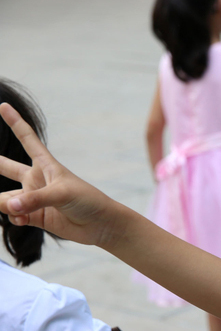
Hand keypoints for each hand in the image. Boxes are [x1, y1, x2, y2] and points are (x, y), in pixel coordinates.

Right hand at [0, 104, 119, 246]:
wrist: (101, 225)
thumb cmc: (88, 201)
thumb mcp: (62, 194)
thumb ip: (33, 200)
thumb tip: (8, 206)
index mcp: (46, 165)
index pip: (28, 139)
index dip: (15, 122)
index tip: (4, 105)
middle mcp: (36, 180)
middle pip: (6, 167)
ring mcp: (33, 199)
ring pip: (5, 197)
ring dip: (4, 203)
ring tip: (15, 209)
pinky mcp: (34, 216)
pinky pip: (12, 215)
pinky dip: (12, 217)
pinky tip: (21, 220)